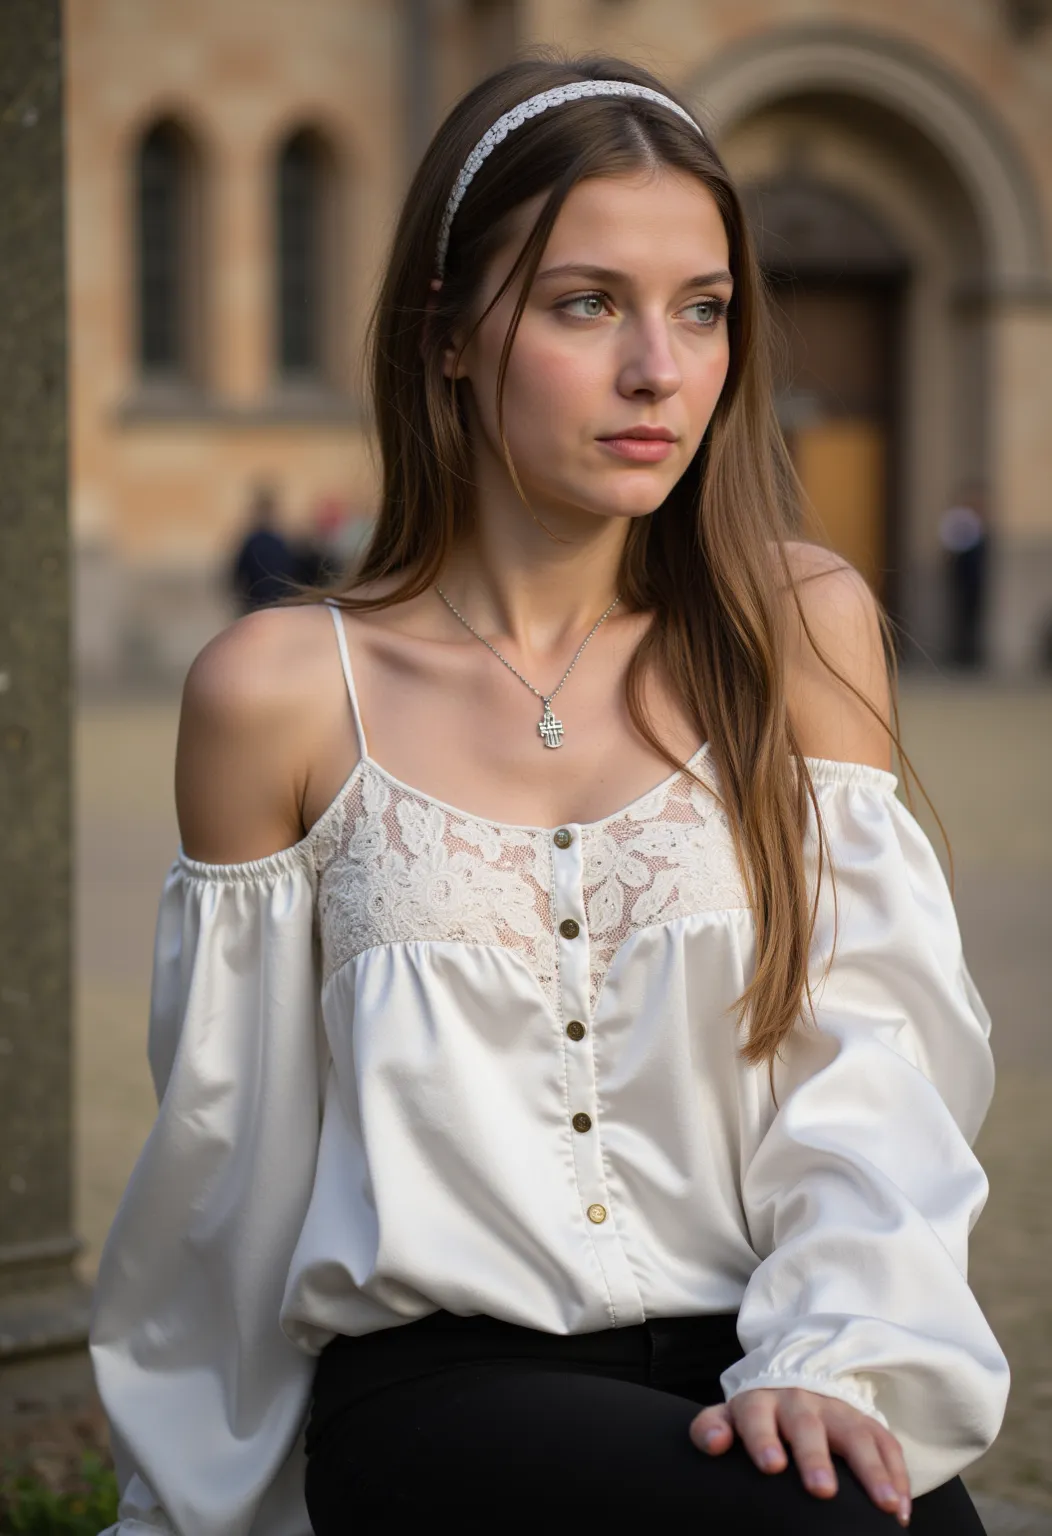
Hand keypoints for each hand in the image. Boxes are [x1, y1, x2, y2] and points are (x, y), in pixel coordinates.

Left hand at [689, 1387, 911, 1526]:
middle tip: (822, 1490)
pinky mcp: (867, 1422)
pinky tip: (900, 1509)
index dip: (762, 1439)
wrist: (797, 1378)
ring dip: (871, 1471)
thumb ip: (712, 1427)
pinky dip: (897, 1476)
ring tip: (883, 1505)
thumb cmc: (760, 1414)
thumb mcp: (731, 1415)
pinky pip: (888, 1445)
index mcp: (762, 1401)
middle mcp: (801, 1401)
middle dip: (816, 1458)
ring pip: (857, 1436)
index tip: (771, 1466)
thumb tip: (714, 1443)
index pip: (757, 1416)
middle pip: (808, 1427)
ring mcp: (838, 1410)